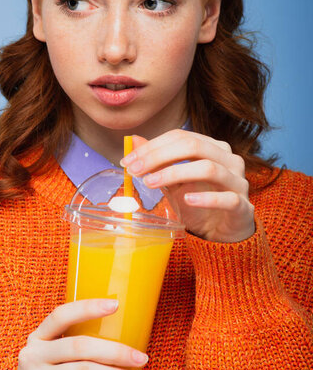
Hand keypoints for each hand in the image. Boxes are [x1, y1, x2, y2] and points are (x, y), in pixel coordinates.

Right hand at [0, 299, 146, 369]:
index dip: (88, 307)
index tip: (115, 304)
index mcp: (37, 338)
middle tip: (140, 357)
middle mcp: (34, 356)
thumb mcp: (49, 359)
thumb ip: (70, 346)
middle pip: (79, 346)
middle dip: (115, 350)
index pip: (61, 315)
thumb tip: (120, 336)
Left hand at [120, 130, 254, 243]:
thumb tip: (134, 140)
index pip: (181, 136)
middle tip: (135, 170)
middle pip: (194, 146)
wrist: (224, 232)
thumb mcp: (174, 181)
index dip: (152, 146)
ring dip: (175, 173)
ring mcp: (238, 182)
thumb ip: (158, 161)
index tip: (127, 160)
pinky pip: (227, 199)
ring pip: (209, 168)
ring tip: (151, 183)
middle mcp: (229, 159)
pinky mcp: (243, 207)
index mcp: (213, 147)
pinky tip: (187, 199)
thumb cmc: (199, 202)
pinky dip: (206, 198)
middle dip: (159, 156)